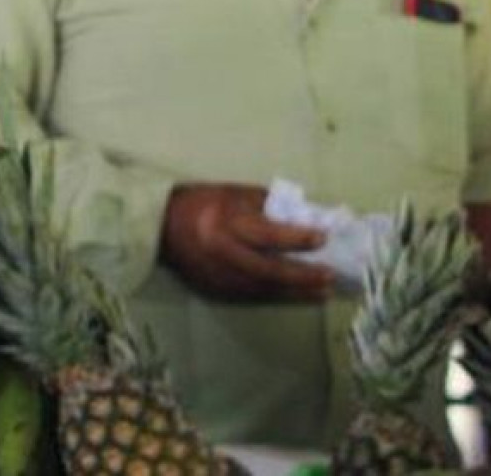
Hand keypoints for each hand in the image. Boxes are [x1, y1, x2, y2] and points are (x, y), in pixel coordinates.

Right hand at [160, 183, 333, 302]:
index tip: (324, 238)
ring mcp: (219, 276)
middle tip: (331, 276)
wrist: (159, 226)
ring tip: (323, 292)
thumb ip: (265, 204)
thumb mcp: (232, 194)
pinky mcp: (216, 289)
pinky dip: (276, 295)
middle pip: (270, 270)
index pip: (268, 235)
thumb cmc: (199, 203)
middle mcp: (223, 254)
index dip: (297, 239)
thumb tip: (301, 215)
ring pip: (264, 289)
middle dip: (303, 275)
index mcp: (225, 225)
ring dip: (296, 291)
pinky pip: (252, 296)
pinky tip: (294, 294)